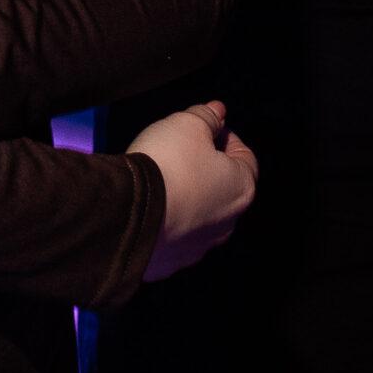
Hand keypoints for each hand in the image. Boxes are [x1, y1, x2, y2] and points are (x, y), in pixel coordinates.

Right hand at [132, 99, 256, 281]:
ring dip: (184, 197)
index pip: (244, 155)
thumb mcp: (187, 124)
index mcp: (241, 188)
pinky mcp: (170, 261)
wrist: (127, 213)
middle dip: (204, 168)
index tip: (206, 127)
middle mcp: (227, 222)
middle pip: (221, 187)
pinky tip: (147, 205)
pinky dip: (164, 220)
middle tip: (179, 151)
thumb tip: (217, 111)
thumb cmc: (166, 167)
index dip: (224, 135)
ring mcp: (199, 246)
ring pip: (197, 214)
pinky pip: (171, 234)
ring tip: (159, 179)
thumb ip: (206, 116)